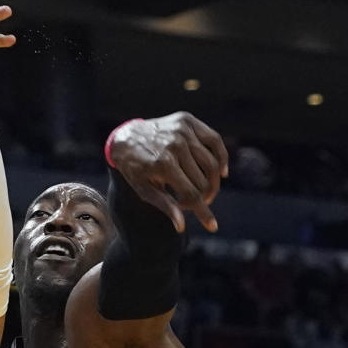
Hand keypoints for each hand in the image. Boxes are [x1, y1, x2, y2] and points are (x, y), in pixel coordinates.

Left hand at [108, 112, 228, 233]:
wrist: (126, 138)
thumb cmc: (135, 169)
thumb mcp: (144, 190)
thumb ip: (165, 205)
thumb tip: (181, 226)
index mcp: (164, 165)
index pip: (192, 194)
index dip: (203, 212)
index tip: (212, 226)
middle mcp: (175, 146)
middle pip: (203, 181)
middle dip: (204, 198)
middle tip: (199, 204)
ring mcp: (182, 131)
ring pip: (211, 163)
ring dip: (213, 182)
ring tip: (207, 192)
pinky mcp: (187, 121)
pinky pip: (214, 140)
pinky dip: (221, 156)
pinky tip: (221, 171)